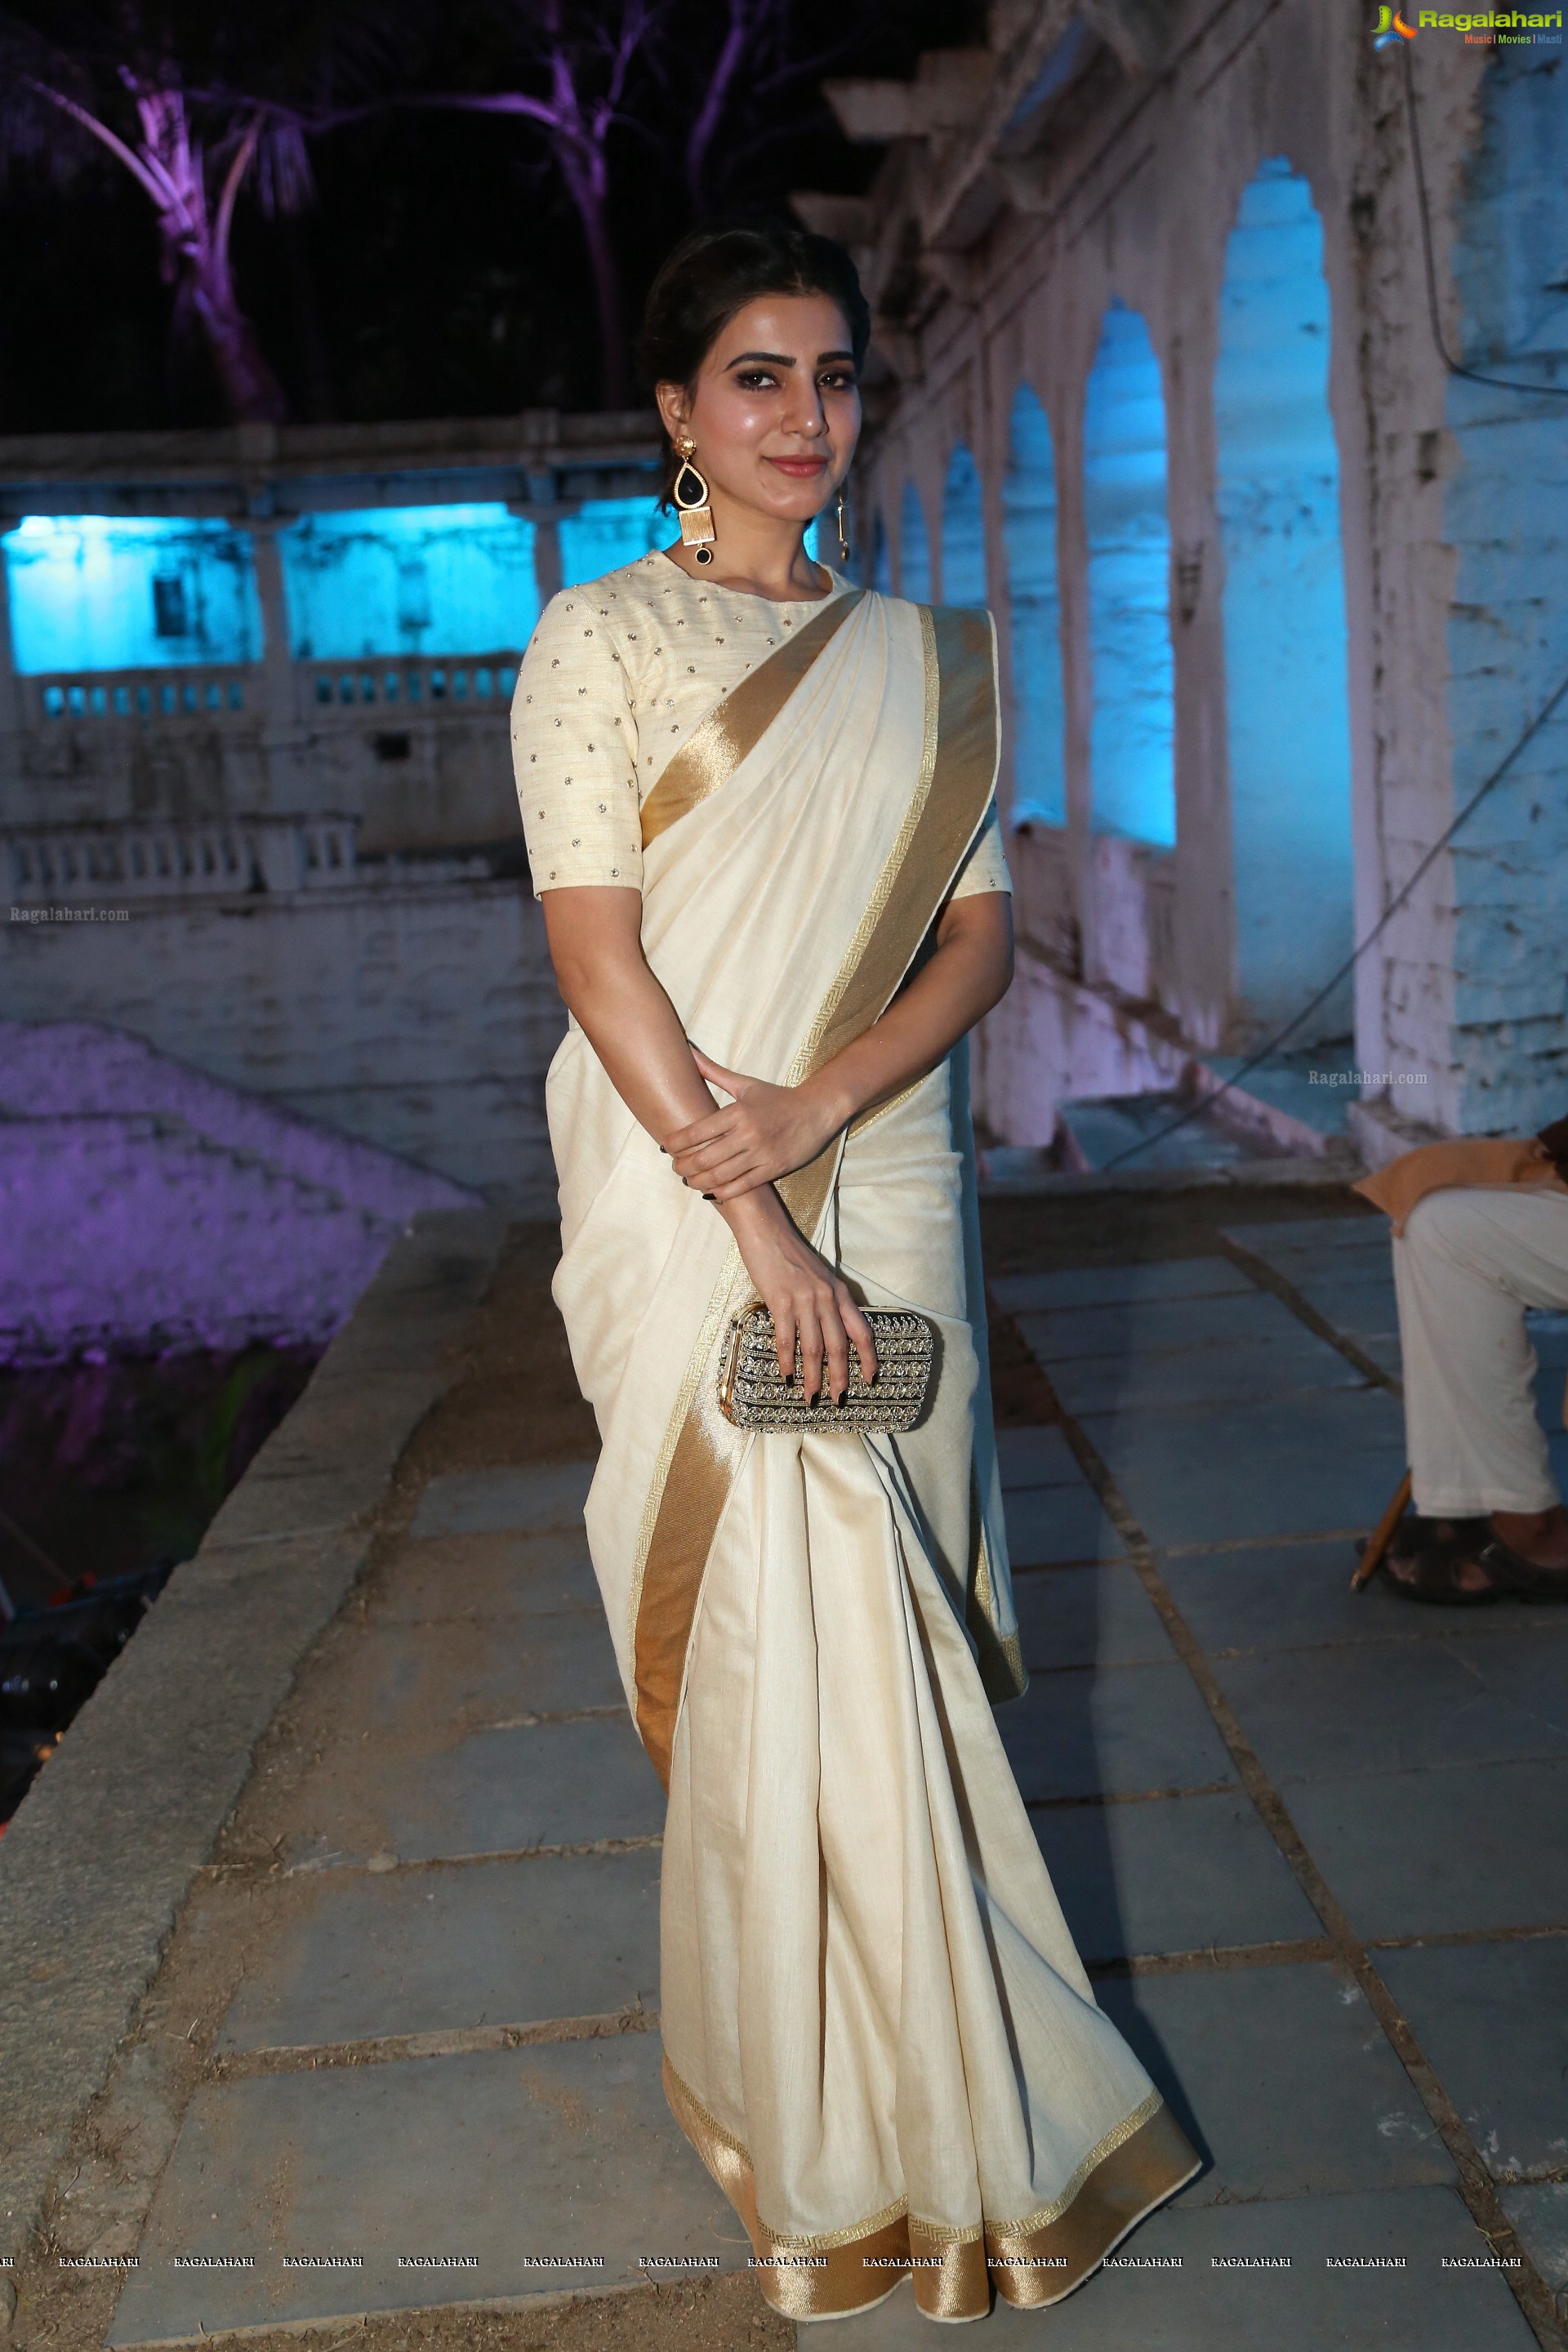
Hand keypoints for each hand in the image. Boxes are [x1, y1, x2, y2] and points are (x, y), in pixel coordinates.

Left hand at [666, 1049, 844, 1199]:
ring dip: (698, 1181)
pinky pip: (742, 1186)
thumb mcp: (746, 1083)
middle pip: (704, 1158)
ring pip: (720, 1176)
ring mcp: (761, 1153)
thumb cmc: (778, 1097)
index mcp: (738, 1112)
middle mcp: (748, 1134)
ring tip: (689, 1180)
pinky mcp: (774, 1169)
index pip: (697, 1132)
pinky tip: (712, 1190)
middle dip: (683, 1166)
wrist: (817, 1110)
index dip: (675, 1143)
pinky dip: (722, 1191)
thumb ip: (714, 1072)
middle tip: (675, 1167)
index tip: (665, 1147)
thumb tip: (687, 1051)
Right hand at [724, 1191, 876, 1401]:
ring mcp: (805, 1300)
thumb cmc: (791, 1255)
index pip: (863, 1332)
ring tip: (811, 1396)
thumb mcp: (820, 1277)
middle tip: (838, 1399)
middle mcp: (827, 1298)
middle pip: (839, 1347)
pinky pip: (786, 1338)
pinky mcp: (781, 1301)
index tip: (870, 1379)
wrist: (767, 1231)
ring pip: (813, 1348)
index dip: (869, 1358)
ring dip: (812, 1376)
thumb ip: (828, 1302)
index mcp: (840, 1293)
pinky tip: (787, 1376)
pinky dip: (787, 1360)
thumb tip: (829, 1333)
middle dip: (840, 1376)